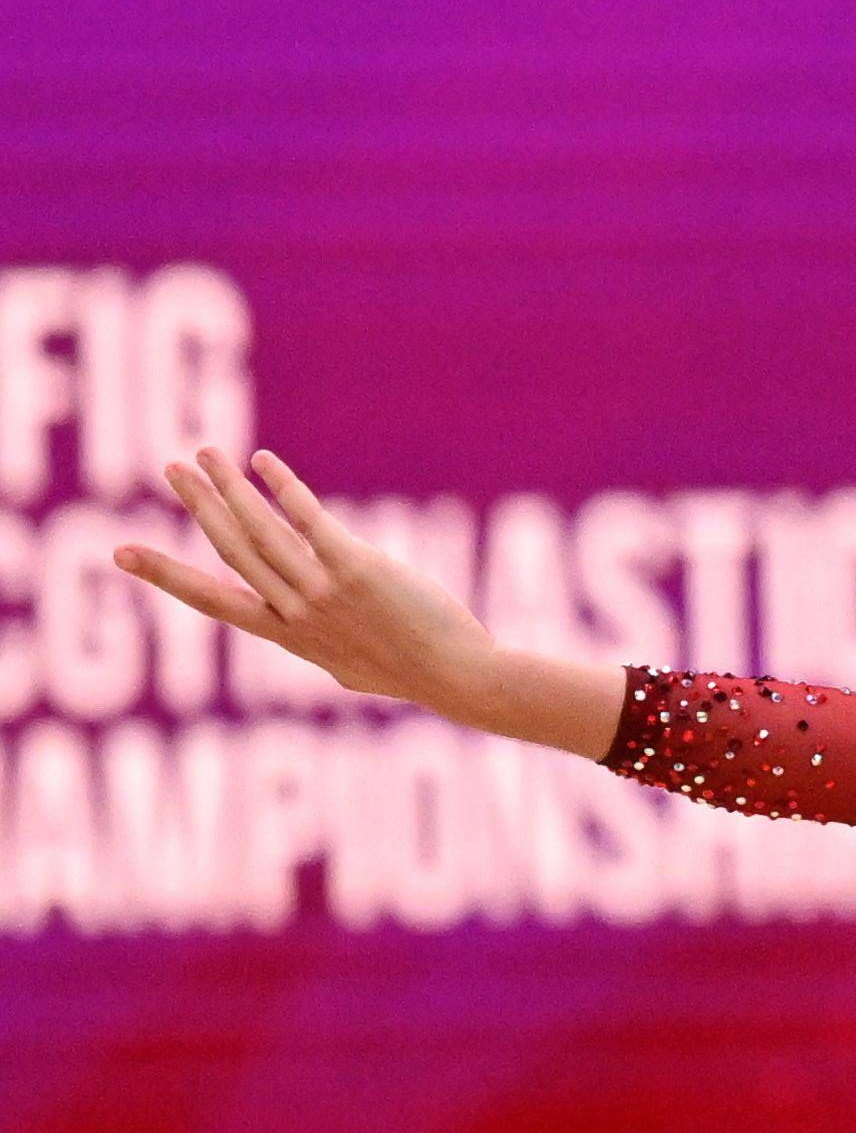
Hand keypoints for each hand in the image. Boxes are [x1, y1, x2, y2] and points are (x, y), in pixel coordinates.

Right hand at [118, 447, 498, 711]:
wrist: (456, 677)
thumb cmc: (412, 672)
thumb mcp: (351, 665)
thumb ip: (324, 643)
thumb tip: (316, 637)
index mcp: (287, 636)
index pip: (213, 601)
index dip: (166, 575)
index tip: (123, 552)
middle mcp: (295, 613)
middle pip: (231, 550)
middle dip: (198, 507)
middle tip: (170, 470)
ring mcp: (323, 592)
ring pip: (260, 533)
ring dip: (227, 489)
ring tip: (203, 454)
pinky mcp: (357, 570)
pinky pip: (309, 520)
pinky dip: (282, 488)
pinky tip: (262, 461)